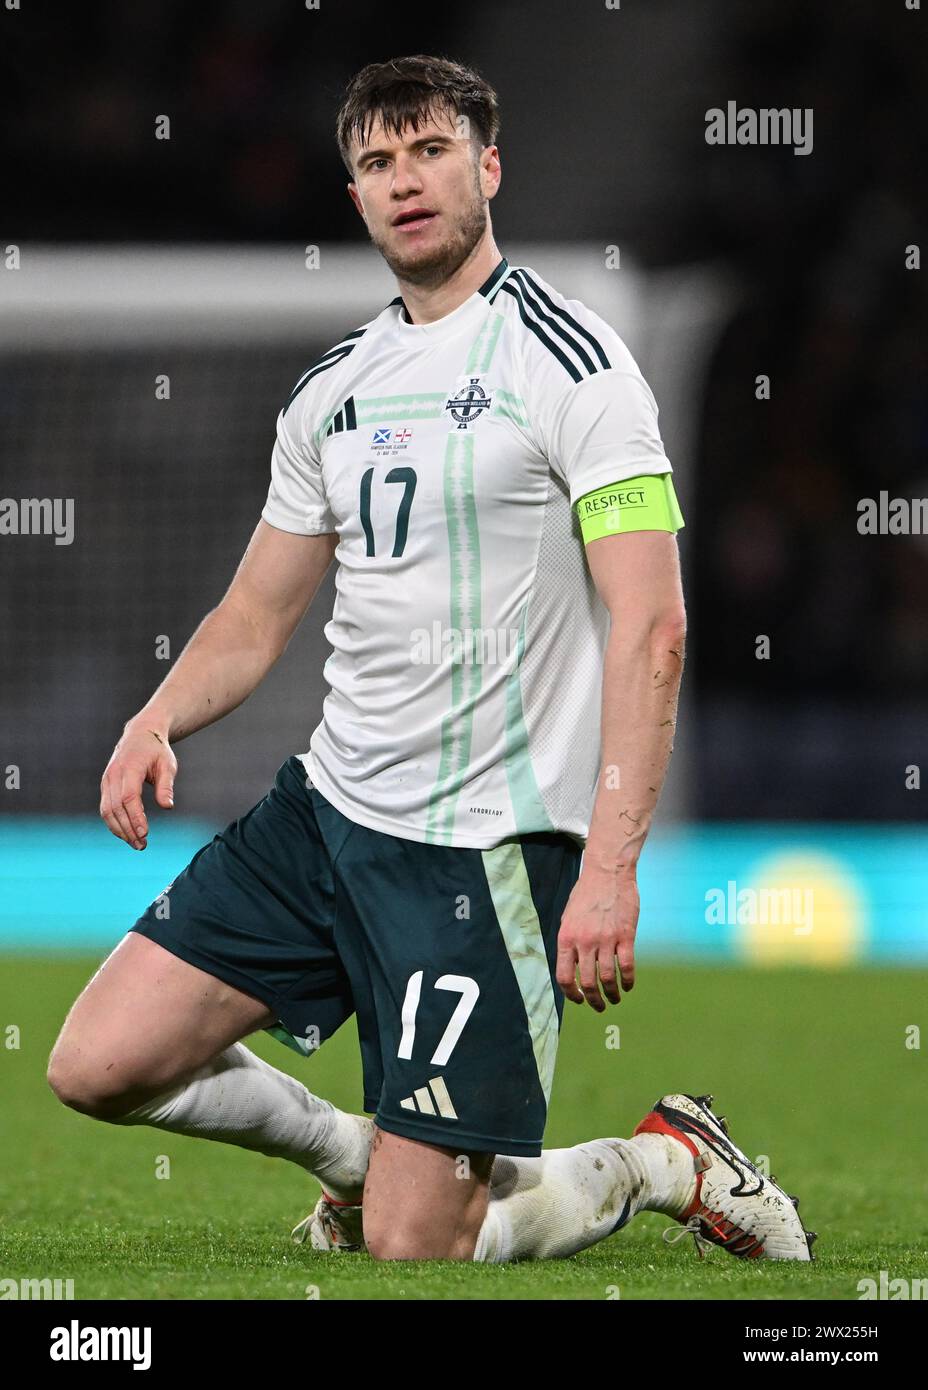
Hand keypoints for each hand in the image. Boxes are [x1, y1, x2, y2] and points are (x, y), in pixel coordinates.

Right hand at [100, 719, 176, 849]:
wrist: (140, 735)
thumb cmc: (156, 751)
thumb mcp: (167, 765)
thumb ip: (166, 785)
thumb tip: (167, 806)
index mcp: (129, 768)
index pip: (129, 797)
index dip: (135, 817)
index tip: (145, 833)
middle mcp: (113, 775)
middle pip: (115, 808)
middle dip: (128, 829)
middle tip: (143, 845)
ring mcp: (106, 780)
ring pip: (107, 811)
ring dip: (120, 830)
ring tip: (136, 843)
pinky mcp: (105, 786)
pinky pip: (106, 808)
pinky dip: (114, 823)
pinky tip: (127, 833)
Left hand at [555, 867, 637, 1010]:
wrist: (607, 872)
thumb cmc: (586, 894)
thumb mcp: (568, 918)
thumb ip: (569, 942)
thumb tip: (572, 967)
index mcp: (567, 938)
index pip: (565, 976)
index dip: (571, 994)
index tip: (579, 1000)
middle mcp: (585, 941)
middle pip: (587, 983)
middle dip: (594, 1000)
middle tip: (599, 1006)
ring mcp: (606, 939)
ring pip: (608, 978)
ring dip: (612, 994)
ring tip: (615, 998)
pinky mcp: (626, 935)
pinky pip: (627, 966)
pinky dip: (628, 980)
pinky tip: (628, 985)